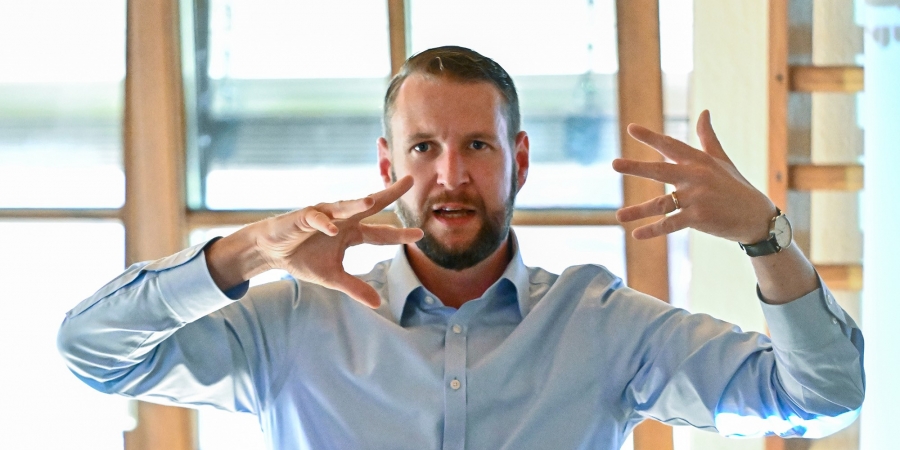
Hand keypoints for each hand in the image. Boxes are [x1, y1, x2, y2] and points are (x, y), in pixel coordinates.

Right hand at [209, 176, 422, 307]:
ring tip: (372, 201)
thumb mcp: (333, 278)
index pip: (380, 233)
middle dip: (389, 193)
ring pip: (344, 206)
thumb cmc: (304, 258)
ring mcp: (324, 215)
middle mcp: (342, 220)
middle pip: (369, 205)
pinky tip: (331, 228)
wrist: (273, 252)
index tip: (419, 235)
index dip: (399, 234)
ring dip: (356, 204)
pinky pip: (315, 217)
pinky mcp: (303, 216)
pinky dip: (323, 222)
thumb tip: (378, 304)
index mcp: (352, 233)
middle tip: (410, 181)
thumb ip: (355, 287)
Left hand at [612, 110, 776, 243]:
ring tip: (618, 216)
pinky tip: (636, 234)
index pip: (671, 146)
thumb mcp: (722, 160)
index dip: (650, 137)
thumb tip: (704, 112)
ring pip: (661, 203)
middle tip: (614, 164)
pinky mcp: (699, 217)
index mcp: (699, 161)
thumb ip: (708, 137)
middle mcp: (696, 177)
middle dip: (636, 168)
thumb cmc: (735, 186)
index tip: (631, 128)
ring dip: (638, 211)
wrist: (756, 216)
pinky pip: (670, 224)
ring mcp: (697, 198)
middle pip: (660, 171)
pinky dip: (653, 229)